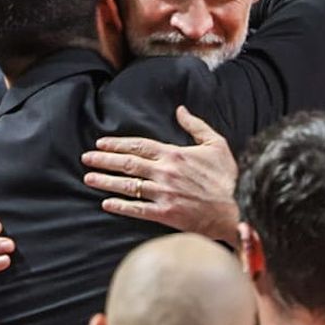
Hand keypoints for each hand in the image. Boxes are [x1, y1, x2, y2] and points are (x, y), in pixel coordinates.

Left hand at [81, 106, 239, 241]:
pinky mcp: (166, 214)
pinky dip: (120, 206)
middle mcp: (165, 172)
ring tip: (88, 179)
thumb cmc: (228, 176)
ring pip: (128, 186)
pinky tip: (106, 203)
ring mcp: (164, 194)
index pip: (138, 145)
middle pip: (127, 164)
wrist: (238, 207)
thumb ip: (195, 126)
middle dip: (104, 160)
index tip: (100, 143)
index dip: (116, 144)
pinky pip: (138, 209)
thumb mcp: (216, 143)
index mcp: (175, 154)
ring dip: (106, 181)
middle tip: (86, 159)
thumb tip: (180, 110)